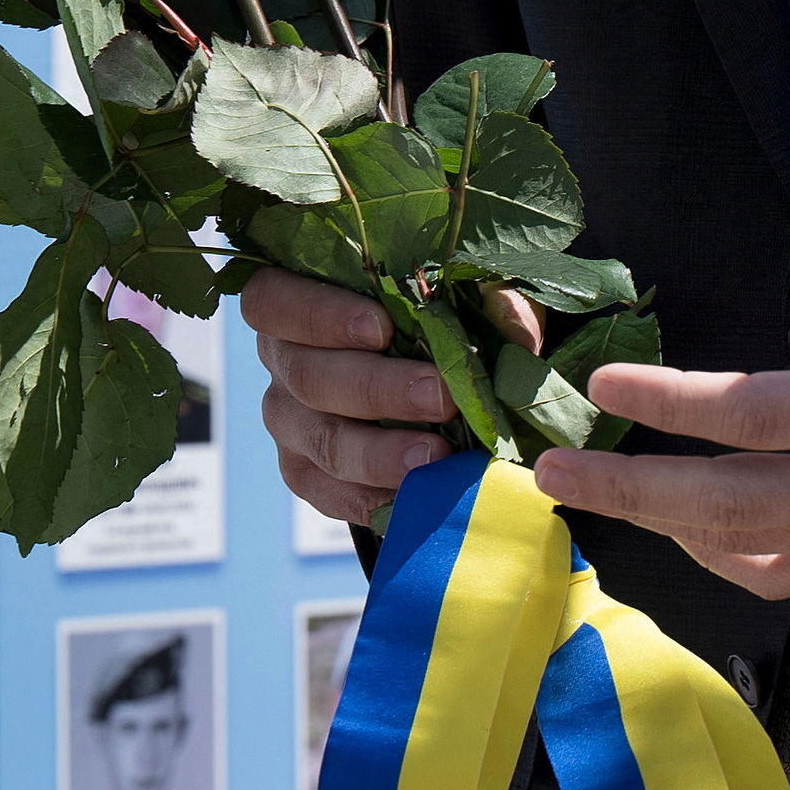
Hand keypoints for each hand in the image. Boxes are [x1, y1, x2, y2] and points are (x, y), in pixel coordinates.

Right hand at [244, 270, 541, 538]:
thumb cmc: (437, 318)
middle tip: (439, 396)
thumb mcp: (466, 294)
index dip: (320, 315)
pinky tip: (415, 495)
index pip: (274, 300)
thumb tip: (516, 328)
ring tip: (436, 455)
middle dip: (376, 388)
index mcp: (297, 299)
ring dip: (379, 452)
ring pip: (320, 440)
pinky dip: (371, 496)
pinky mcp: (305, 472)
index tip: (383, 328)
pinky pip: (326, 491)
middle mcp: (282, 362)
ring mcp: (289, 421)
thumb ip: (488, 300)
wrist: (432, 381)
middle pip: (306, 376)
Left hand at [524, 195, 789, 597]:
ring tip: (594, 496)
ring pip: (742, 545)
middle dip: (629, 485)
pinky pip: (781, 578)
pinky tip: (690, 534)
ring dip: (660, 523)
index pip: (752, 410)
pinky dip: (722, 559)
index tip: (605, 382)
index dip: (672, 398)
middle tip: (550, 470)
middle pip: (722, 497)